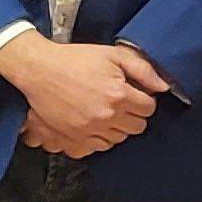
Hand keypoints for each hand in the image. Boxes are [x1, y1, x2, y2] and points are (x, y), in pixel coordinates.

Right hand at [0, 32, 164, 154]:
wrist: (37, 69)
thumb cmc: (73, 59)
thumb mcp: (112, 55)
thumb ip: (143, 69)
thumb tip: (164, 87)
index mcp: (119, 94)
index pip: (149, 108)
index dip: (143, 100)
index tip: (133, 94)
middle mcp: (107, 115)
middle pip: (137, 127)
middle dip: (133, 114)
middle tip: (120, 102)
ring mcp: (90, 128)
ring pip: (120, 138)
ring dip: (117, 127)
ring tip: (106, 112)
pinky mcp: (74, 136)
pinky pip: (99, 146)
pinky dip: (101, 137)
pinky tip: (95, 123)